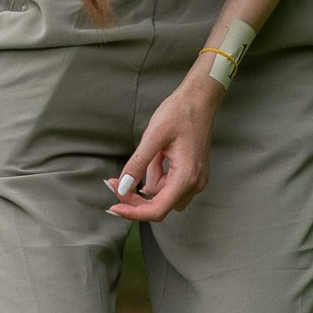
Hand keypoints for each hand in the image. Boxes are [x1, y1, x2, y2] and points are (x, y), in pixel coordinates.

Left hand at [106, 78, 221, 220]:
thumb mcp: (153, 137)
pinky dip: (157, 177)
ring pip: (163, 196)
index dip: (133, 213)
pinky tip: (156, 157)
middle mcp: (194, 184)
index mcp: (186, 178)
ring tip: (149, 156)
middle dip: (135, 198)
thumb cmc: (179, 113)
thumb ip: (137, 165)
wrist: (199, 100)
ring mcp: (196, 180)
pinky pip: (169, 186)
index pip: (157, 210)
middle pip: (159, 206)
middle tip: (114, 183)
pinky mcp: (193, 175)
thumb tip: (123, 188)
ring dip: (147, 185)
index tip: (113, 207)